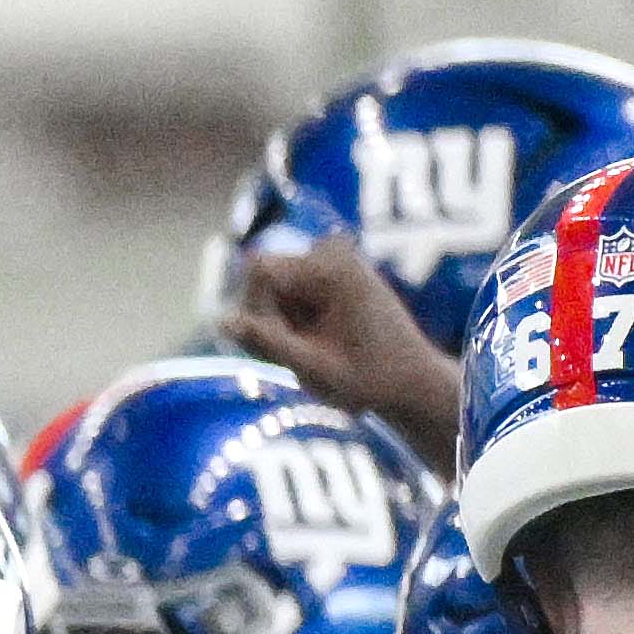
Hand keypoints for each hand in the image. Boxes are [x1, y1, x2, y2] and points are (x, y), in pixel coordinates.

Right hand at [220, 230, 462, 470]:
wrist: (412, 381)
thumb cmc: (370, 379)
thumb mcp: (314, 368)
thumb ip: (268, 343)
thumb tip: (221, 321)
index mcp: (334, 267)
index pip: (259, 269)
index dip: (254, 310)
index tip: (279, 345)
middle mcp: (333, 252)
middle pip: (261, 278)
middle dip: (265, 319)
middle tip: (294, 359)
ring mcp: (331, 259)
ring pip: (267, 288)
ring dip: (275, 324)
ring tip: (306, 354)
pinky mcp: (327, 271)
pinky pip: (281, 291)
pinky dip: (285, 321)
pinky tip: (310, 343)